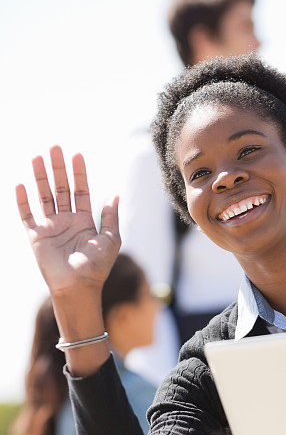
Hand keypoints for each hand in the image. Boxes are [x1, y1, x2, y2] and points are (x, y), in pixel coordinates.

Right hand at [16, 146, 120, 296]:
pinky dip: (23, 201)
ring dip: (40, 177)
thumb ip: (111, 217)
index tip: (77, 155)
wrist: (78, 286)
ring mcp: (50, 228)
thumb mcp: (111, 239)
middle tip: (54, 148)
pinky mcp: (36, 237)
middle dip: (58, 168)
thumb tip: (114, 196)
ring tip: (37, 157)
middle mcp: (67, 222)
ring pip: (44, 196)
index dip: (79, 174)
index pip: (81, 191)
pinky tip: (20, 185)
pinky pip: (27, 215)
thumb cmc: (97, 266)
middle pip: (61, 189)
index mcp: (85, 222)